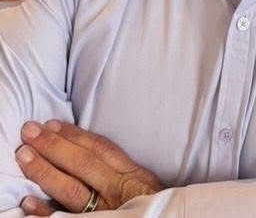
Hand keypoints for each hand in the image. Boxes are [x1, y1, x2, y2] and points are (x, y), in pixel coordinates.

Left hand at [15, 120, 161, 214]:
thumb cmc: (154, 204)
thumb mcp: (146, 181)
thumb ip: (123, 167)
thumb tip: (88, 147)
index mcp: (131, 174)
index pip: (100, 149)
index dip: (75, 135)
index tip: (51, 124)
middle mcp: (116, 190)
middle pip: (82, 165)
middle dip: (54, 146)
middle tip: (30, 131)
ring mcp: (104, 211)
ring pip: (71, 190)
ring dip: (45, 172)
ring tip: (23, 156)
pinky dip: (46, 213)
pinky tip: (28, 202)